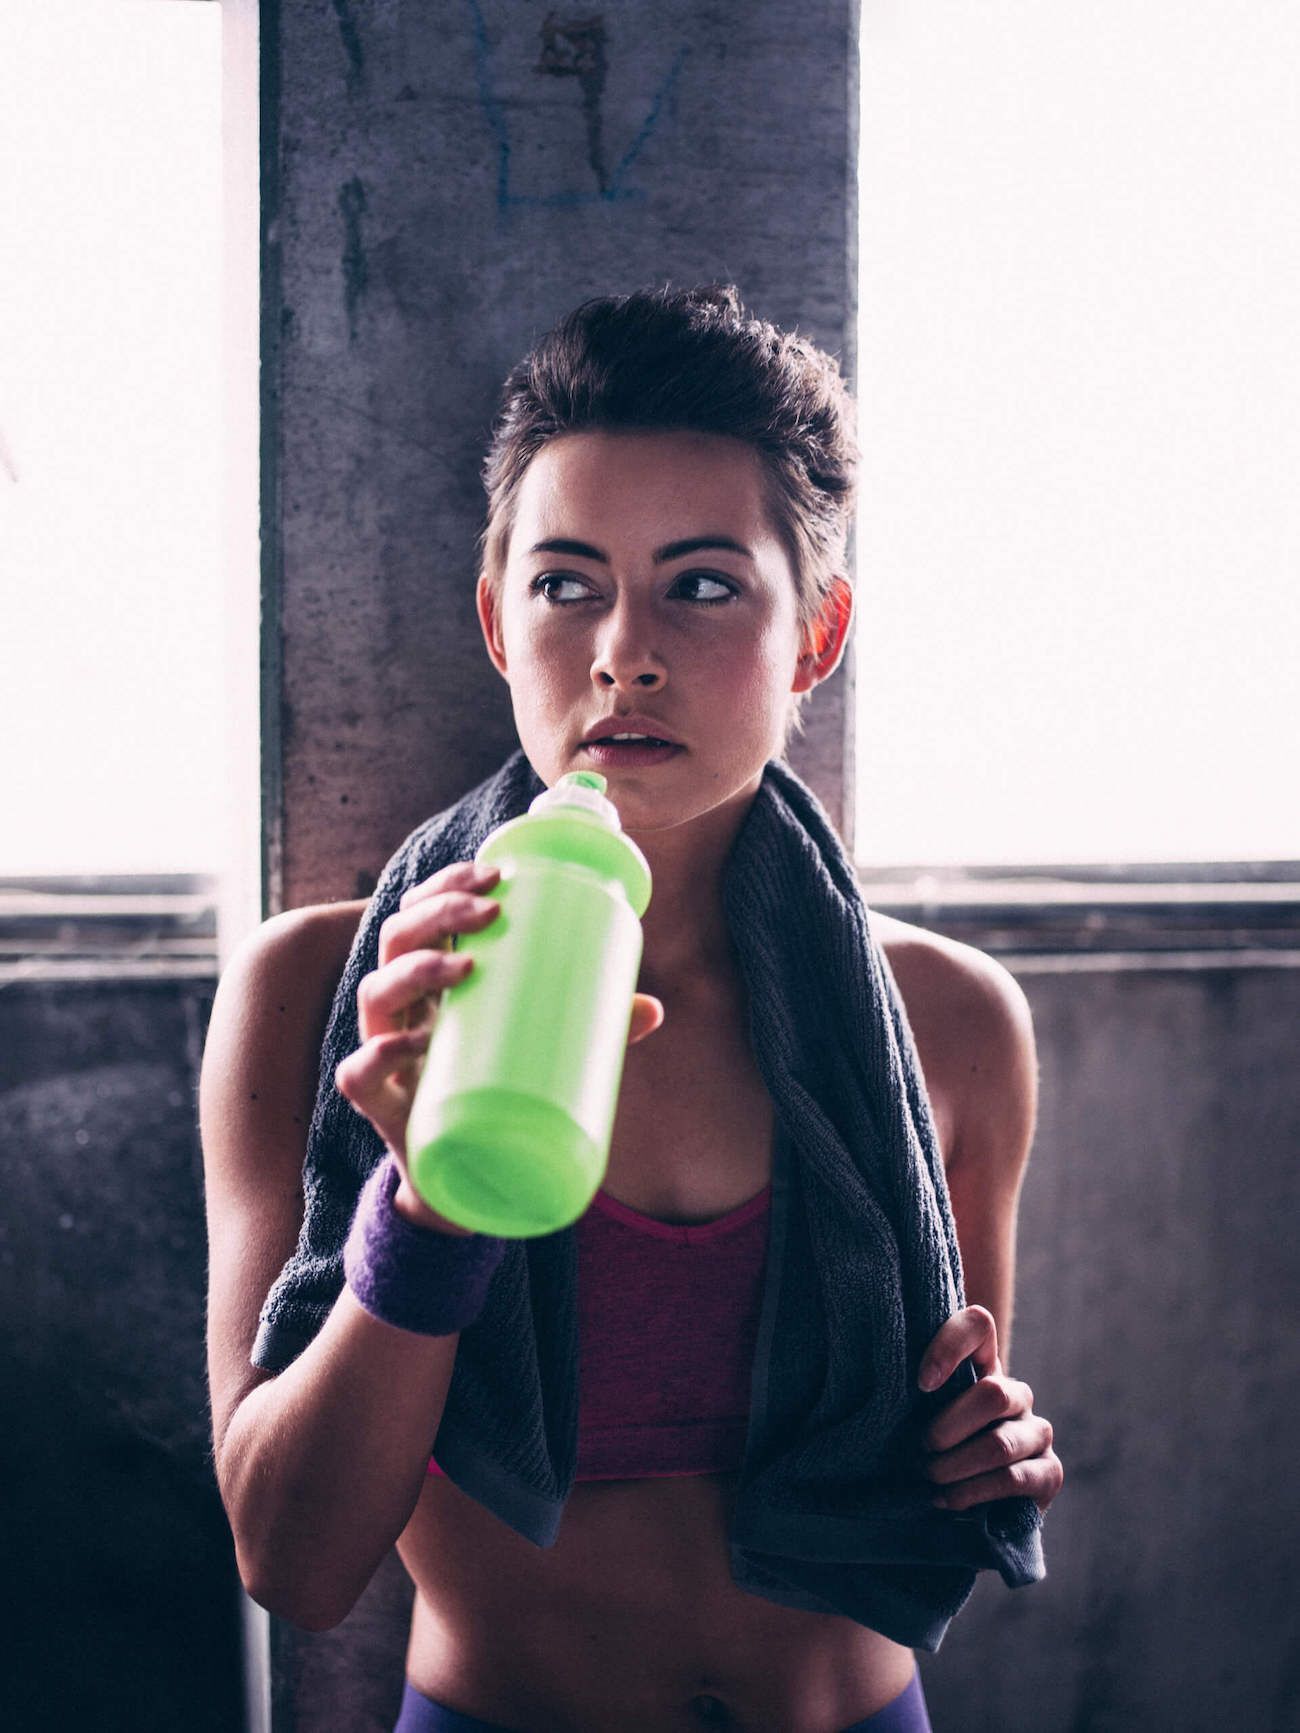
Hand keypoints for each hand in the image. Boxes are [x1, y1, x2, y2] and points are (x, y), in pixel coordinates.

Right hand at [334, 860, 664, 1230]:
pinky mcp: (378, 1103)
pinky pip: (357, 1073)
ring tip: (466, 967)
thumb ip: (592, 1028)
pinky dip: (379, 1054)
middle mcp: (401, 1003)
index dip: (449, 882)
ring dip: (416, 968)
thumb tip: (654, 1008)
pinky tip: (413, 1041)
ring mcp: (382, 1048)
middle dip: (440, 911)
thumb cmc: (497, 1084)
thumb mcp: (542, 1046)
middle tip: (491, 909)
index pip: (422, 909)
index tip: (497, 874)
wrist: (462, 1168)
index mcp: (432, 975)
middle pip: (398, 936)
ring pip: (374, 991)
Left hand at [917, 1305, 1062, 1514]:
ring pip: (999, 1444)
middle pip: (994, 1392)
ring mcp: (1038, 1432)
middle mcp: (1016, 1394)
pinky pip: (1011, 1479)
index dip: (950, 1346)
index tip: (921, 1383)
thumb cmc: (931, 1450)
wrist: (966, 1507)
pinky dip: (971, 1492)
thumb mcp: (918, 1415)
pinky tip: (946, 1499)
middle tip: (920, 1449)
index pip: (978, 1325)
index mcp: (982, 1366)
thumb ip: (915, 1391)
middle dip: (947, 1428)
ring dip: (954, 1466)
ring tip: (929, 1478)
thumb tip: (881, 1376)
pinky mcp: (1050, 1473)